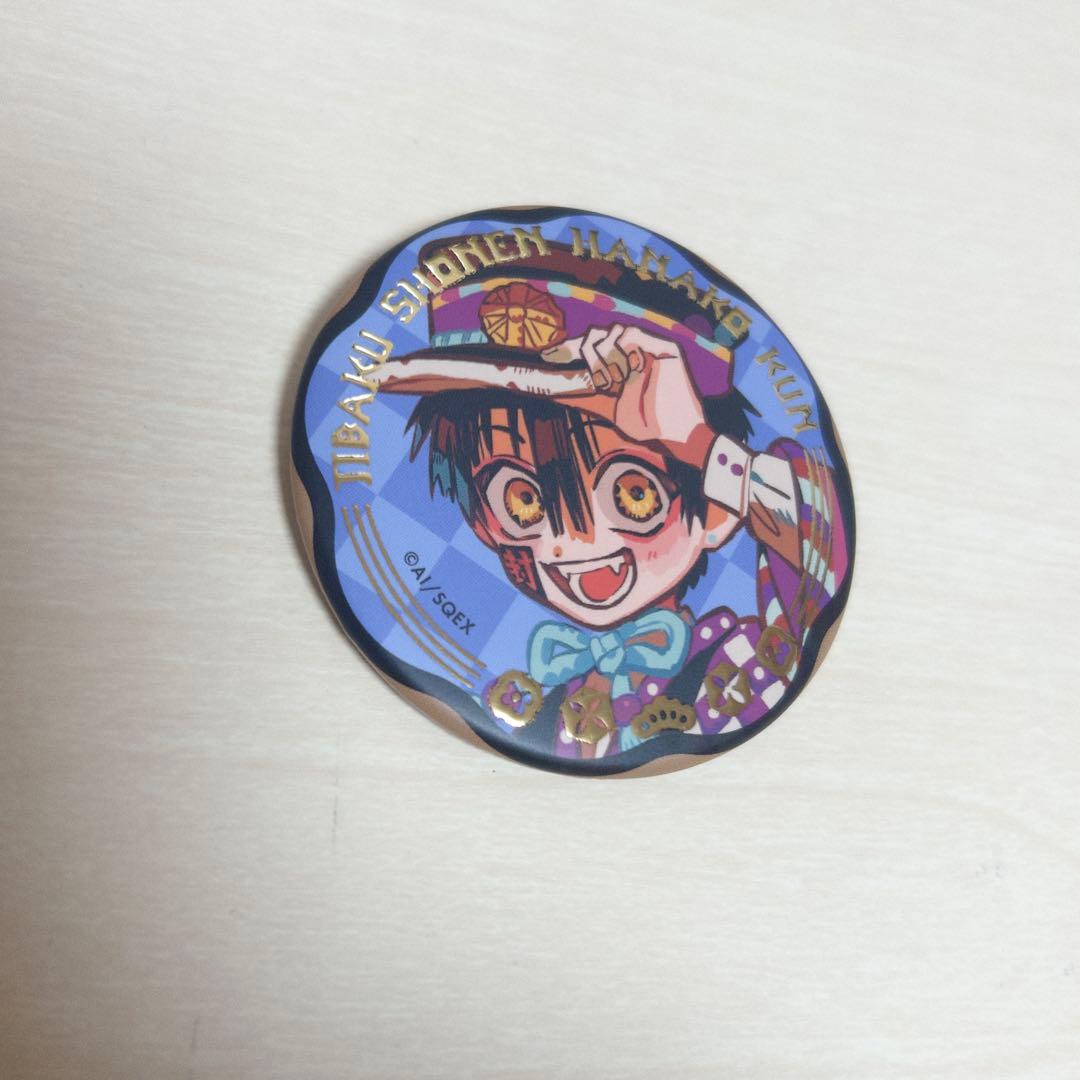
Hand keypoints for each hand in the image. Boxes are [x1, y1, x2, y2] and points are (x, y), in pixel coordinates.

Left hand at [541, 324, 713, 466]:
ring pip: (611, 331)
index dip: (566, 348)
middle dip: (587, 354)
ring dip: (605, 357)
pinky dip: (623, 349)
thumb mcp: (605, 408)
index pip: (587, 347)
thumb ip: (580, 395)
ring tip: (616, 382)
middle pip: (595, 334)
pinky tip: (628, 371)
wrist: (673, 432)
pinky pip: (632, 334)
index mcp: (616, 364)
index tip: (546, 356)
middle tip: (601, 382)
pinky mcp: (664, 348)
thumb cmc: (646, 424)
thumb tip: (548, 391)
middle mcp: (629, 353)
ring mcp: (647, 348)